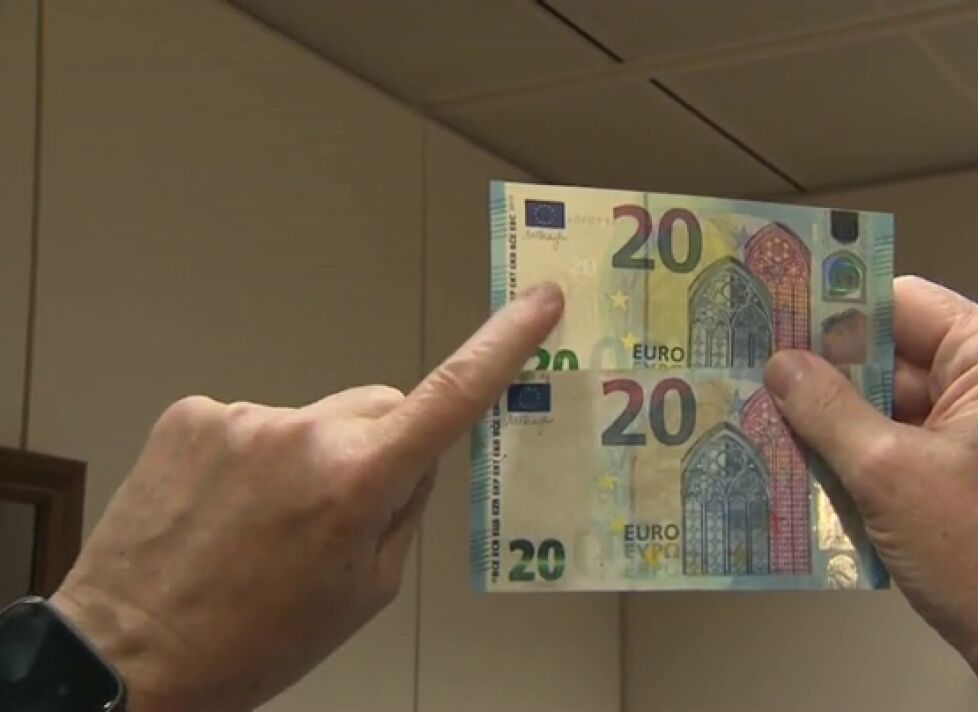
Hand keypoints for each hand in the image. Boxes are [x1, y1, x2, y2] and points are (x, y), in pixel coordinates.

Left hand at [50, 283, 564, 711]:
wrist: (128, 654)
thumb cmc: (254, 641)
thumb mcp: (365, 591)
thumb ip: (404, 511)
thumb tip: (419, 459)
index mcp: (359, 483)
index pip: (451, 396)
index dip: (503, 343)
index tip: (538, 302)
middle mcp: (304, 434)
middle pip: (380, 406)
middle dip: (381, 444)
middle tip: (343, 513)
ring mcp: (243, 419)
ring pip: (314, 420)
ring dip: (308, 459)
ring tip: (263, 528)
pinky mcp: (192, 415)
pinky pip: (255, 424)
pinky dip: (253, 459)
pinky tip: (225, 510)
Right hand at [764, 276, 977, 677]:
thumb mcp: (888, 474)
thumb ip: (827, 409)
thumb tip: (780, 363)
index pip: (902, 303)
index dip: (835, 313)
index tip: (771, 324)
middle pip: (896, 354)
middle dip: (829, 375)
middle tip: (755, 378)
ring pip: (898, 404)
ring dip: (841, 422)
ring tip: (767, 425)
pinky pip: (912, 444)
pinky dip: (868, 456)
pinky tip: (810, 468)